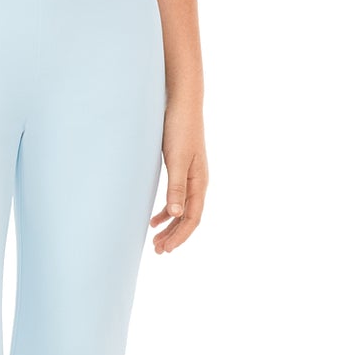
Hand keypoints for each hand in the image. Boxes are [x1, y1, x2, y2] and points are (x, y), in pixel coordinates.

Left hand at [150, 100, 207, 252]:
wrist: (182, 103)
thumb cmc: (180, 128)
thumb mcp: (177, 159)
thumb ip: (176, 187)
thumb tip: (175, 214)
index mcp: (200, 182)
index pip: (193, 217)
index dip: (180, 235)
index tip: (166, 249)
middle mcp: (198, 182)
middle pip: (188, 217)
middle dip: (174, 235)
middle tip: (158, 251)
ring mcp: (190, 176)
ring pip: (182, 209)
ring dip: (170, 226)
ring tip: (155, 239)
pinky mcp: (181, 168)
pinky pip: (176, 197)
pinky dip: (166, 211)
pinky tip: (154, 218)